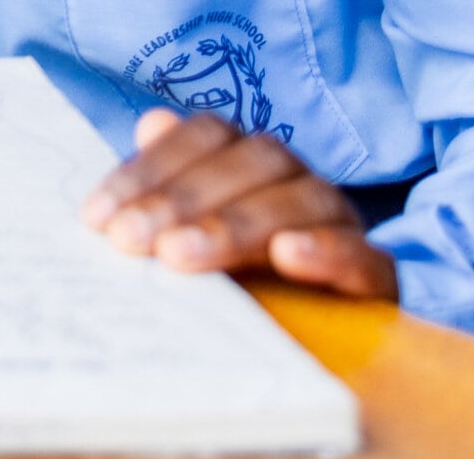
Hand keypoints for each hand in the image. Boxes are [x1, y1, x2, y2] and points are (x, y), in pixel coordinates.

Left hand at [81, 111, 400, 299]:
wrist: (324, 350)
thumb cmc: (243, 288)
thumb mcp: (194, 245)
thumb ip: (170, 189)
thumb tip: (150, 123)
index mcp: (252, 163)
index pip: (207, 136)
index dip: (151, 167)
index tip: (97, 216)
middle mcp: (298, 182)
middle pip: (251, 161)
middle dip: (181, 197)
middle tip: (127, 240)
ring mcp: (341, 225)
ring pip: (301, 200)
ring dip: (235, 224)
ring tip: (180, 255)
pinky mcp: (376, 277)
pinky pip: (363, 254)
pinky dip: (325, 250)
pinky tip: (286, 256)